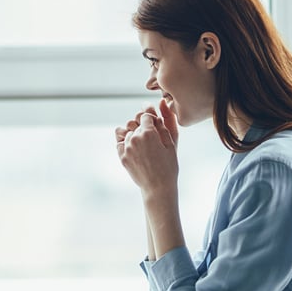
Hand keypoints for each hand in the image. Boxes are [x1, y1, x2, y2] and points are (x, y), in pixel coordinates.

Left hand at [115, 99, 183, 256]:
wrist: (158, 187)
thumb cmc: (169, 165)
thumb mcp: (172, 142)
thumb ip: (166, 121)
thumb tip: (161, 103)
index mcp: (148, 132)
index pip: (145, 114)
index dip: (150, 116)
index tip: (153, 120)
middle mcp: (134, 137)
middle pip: (136, 122)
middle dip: (144, 126)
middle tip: (153, 138)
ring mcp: (126, 147)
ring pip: (127, 131)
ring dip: (135, 134)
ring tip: (145, 146)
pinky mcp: (121, 156)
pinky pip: (119, 140)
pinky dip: (125, 140)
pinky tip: (135, 147)